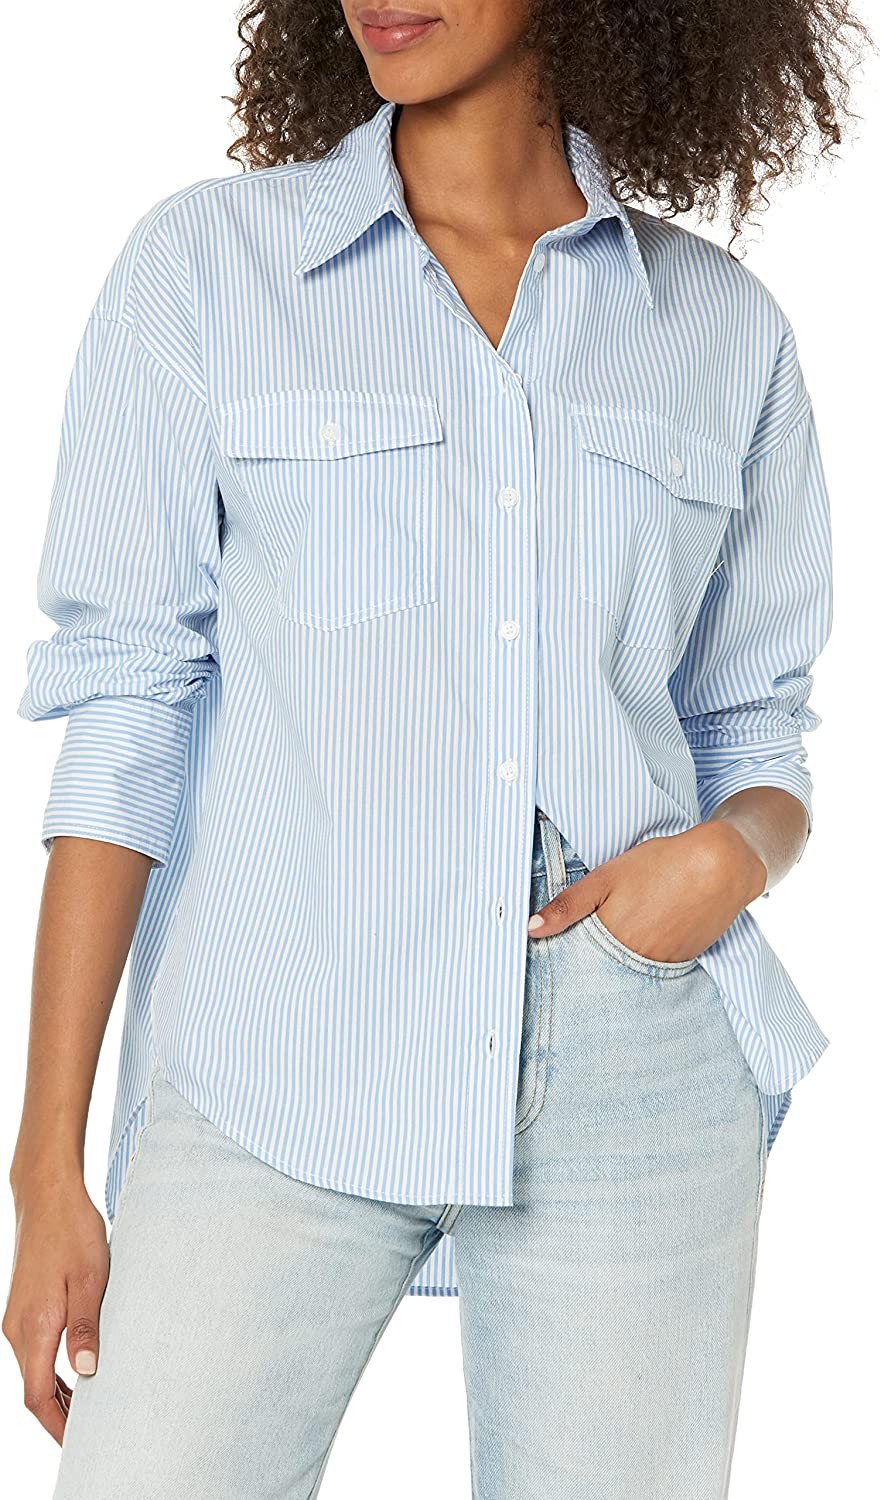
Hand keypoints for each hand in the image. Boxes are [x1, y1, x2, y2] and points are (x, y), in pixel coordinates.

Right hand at [3, 1173, 108, 1443]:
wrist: (47, 1195)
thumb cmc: (72, 1230)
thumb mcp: (91, 1277)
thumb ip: (86, 1326)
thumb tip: (86, 1370)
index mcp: (34, 1327)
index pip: (38, 1396)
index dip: (59, 1425)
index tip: (81, 1442)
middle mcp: (17, 1328)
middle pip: (33, 1390)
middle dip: (60, 1415)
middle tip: (93, 1429)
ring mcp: (16, 1318)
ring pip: (33, 1371)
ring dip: (57, 1392)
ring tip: (91, 1405)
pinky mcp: (23, 1307)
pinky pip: (34, 1351)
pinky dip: (52, 1369)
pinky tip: (76, 1368)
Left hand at [526, 820, 767, 962]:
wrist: (721, 865)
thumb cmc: (659, 865)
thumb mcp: (605, 877)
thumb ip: (567, 905)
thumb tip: (530, 930)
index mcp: (611, 941)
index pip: (577, 965)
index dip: (565, 958)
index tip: (554, 957)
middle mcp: (635, 962)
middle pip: (603, 971)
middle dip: (591, 964)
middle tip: (593, 942)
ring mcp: (662, 965)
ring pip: (628, 971)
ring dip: (619, 962)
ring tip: (626, 930)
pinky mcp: (683, 962)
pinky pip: (654, 967)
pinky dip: (645, 956)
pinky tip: (647, 933)